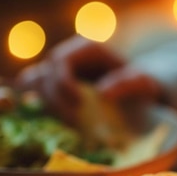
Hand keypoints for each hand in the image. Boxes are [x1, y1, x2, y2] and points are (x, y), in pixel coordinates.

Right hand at [15, 35, 163, 124]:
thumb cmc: (144, 85)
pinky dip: (36, 110)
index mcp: (86, 49)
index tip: (77, 104)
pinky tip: (47, 127)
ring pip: (32, 85)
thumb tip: (103, 92)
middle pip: (44, 75)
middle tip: (74, 124)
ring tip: (64, 127)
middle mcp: (68, 58)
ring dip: (42, 107)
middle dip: (54, 101)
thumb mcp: (144, 83)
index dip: (61, 82)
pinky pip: (34, 96)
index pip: (60, 61)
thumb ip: (128, 83)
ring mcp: (57, 74)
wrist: (139, 92)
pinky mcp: (53, 90)